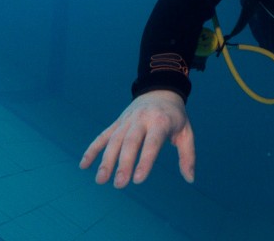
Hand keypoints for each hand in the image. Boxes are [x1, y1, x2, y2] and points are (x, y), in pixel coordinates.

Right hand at [79, 89, 195, 186]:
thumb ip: (187, 155)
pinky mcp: (118, 122)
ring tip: (101, 180)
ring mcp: (127, 120)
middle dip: (123, 163)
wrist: (160, 90)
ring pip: (114, 140)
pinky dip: (92, 149)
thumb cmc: (175, 116)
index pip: (152, 143)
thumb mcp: (187, 132)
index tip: (138, 180)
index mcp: (160, 122)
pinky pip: (103, 136)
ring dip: (106, 160)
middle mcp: (142, 120)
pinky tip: (84, 165)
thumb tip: (190, 179)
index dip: (145, 161)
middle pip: (130, 142)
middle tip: (120, 184)